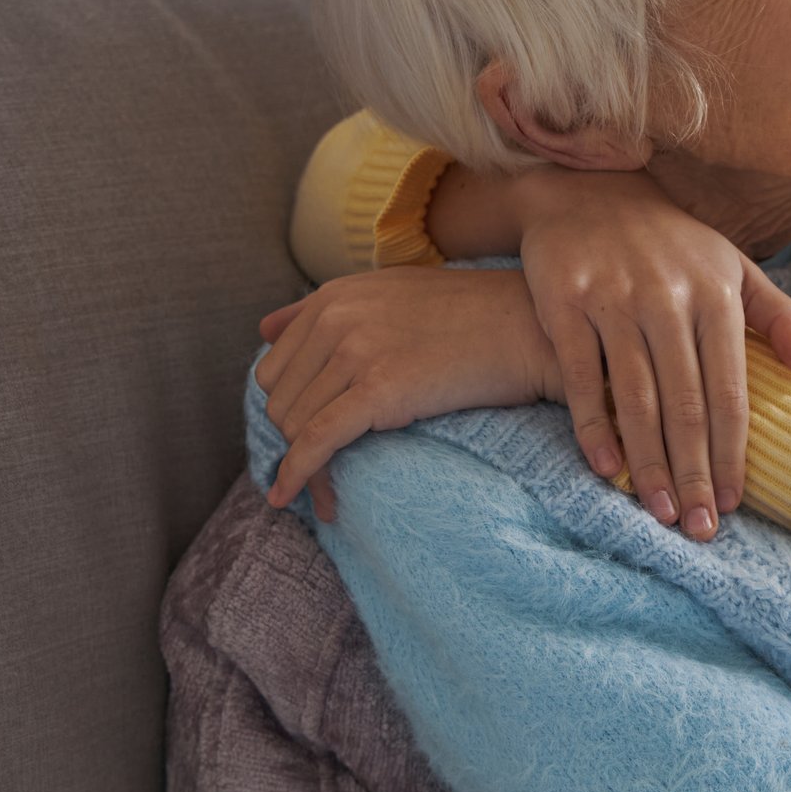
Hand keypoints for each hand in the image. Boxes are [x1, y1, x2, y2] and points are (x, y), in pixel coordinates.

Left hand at [255, 268, 561, 517]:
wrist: (528, 328)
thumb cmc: (470, 317)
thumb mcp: (389, 293)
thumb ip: (324, 308)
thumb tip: (263, 326)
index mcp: (333, 297)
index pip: (276, 368)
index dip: (288, 411)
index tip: (307, 441)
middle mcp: (335, 319)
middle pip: (280, 401)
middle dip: (295, 443)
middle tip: (322, 475)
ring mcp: (355, 351)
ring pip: (295, 426)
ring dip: (304, 467)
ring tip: (330, 495)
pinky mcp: (378, 389)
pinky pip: (316, 441)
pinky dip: (296, 474)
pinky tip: (288, 498)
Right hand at [510, 168, 790, 540]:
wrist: (587, 189)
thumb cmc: (672, 244)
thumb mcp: (733, 268)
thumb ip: (781, 320)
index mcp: (717, 294)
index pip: (730, 391)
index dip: (733, 451)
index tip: (735, 501)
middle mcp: (668, 297)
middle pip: (685, 404)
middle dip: (695, 472)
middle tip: (700, 528)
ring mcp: (614, 298)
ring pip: (636, 397)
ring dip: (648, 462)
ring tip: (660, 512)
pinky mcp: (565, 300)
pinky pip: (583, 375)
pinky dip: (594, 426)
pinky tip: (606, 468)